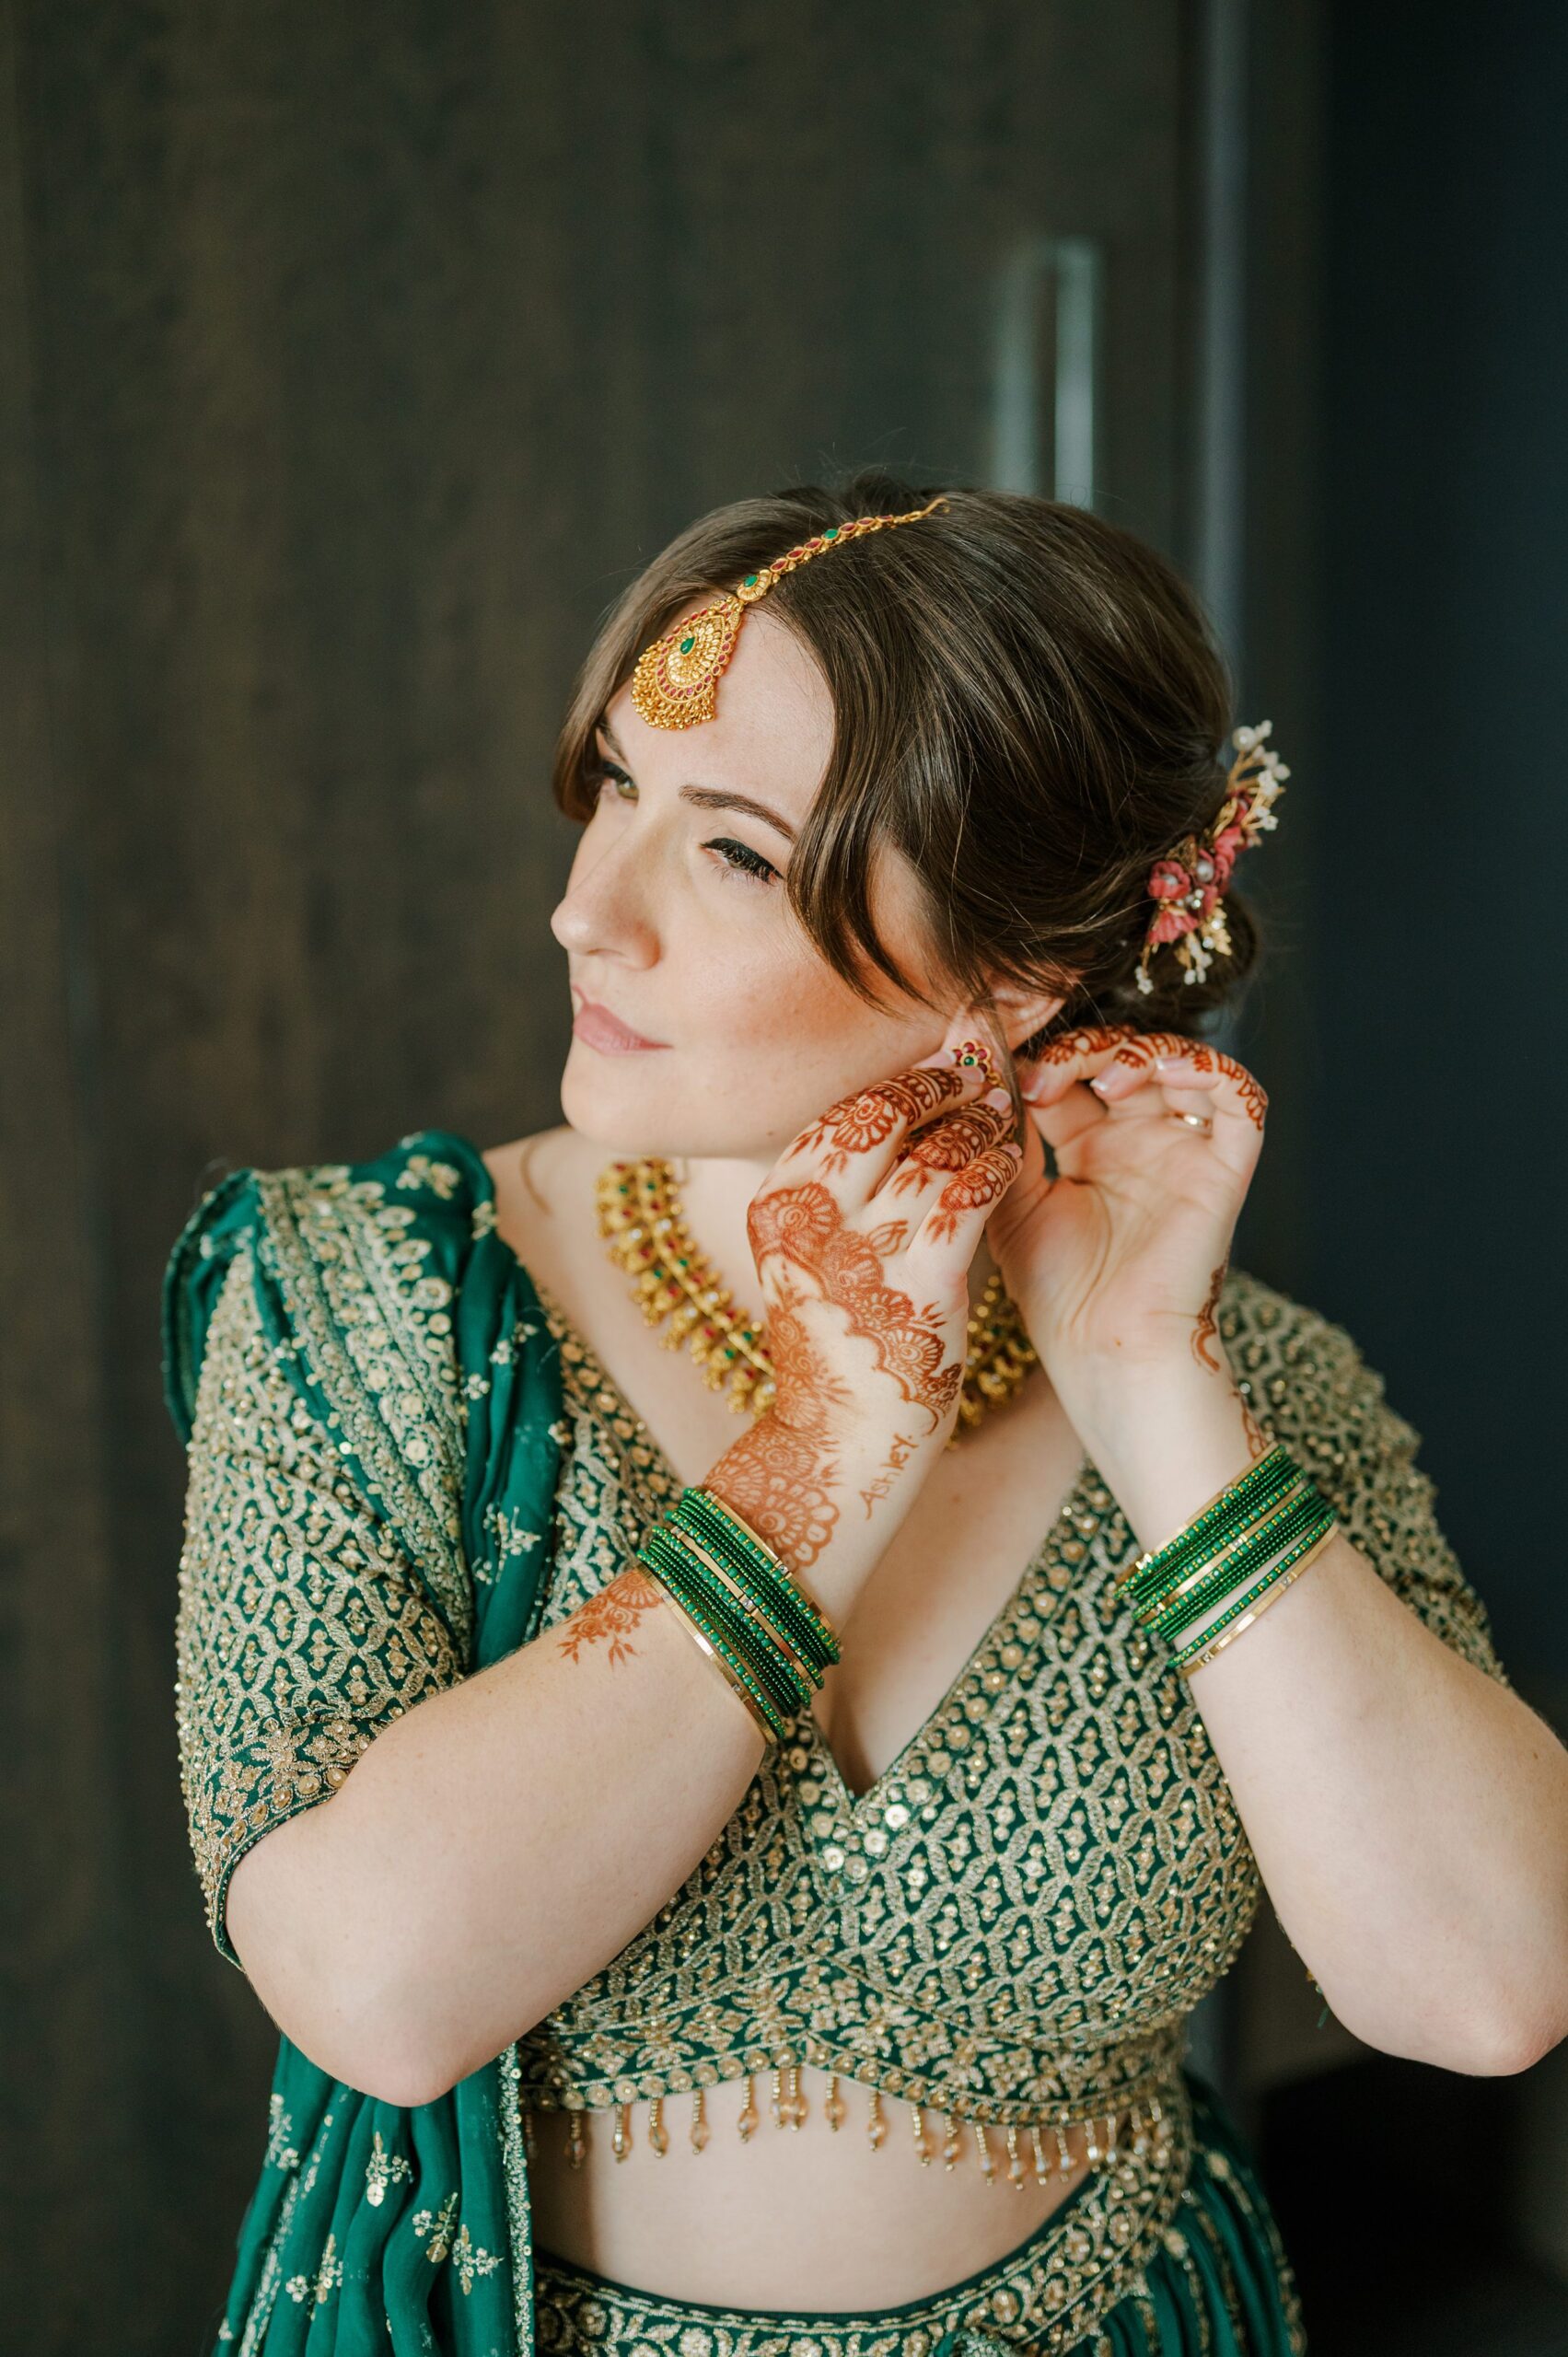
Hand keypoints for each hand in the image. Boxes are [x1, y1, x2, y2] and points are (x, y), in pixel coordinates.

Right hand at [702, 1021, 1022, 1598]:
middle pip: (885, 1110)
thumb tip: (904, 1102)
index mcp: (777, 1203)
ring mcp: (861, 1251)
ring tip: (1008, 1106)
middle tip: (986, 1055)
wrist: (843, 1448)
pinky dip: (995, 1164)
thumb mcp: (815, 1253)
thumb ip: (844, 1184)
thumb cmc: (841, 1344)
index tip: (946, 1048)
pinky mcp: (918, 1285)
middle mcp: (810, 1219)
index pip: (845, 1110)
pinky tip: (1014, 1156)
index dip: (903, 1073)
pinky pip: (967, 1196)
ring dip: (981, 1118)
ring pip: (935, 1147)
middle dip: (944, 1075)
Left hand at [982, 1024, 1267, 1419]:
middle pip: (1121, 1058)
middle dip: (1080, 1051)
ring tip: (1102, 1081)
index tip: (995, 1060)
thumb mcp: (1005, 1198)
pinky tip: (1164, 1073)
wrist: (1106, 1355)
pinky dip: (1210, 1070)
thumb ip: (997, 1126)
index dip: (1037, 1054)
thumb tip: (967, 1048)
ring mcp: (1184, 1154)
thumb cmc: (1055, 1295)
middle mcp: (1139, 1145)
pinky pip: (1242, 1100)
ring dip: (1138, 1053)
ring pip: (1179, 1063)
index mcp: (1087, 1150)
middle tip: (1040, 1079)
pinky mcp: (1225, 1170)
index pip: (1070, 1072)